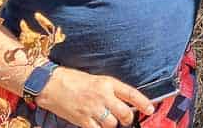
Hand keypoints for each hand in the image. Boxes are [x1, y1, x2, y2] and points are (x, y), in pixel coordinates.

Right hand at [36, 66, 154, 127]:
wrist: (52, 84)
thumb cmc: (73, 79)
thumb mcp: (97, 79)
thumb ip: (110, 90)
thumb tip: (124, 101)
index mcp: (108, 83)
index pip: (132, 94)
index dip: (144, 103)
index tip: (150, 109)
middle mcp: (103, 96)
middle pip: (125, 113)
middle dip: (127, 118)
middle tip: (125, 119)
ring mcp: (92, 109)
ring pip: (112, 124)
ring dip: (112, 125)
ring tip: (108, 121)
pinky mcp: (81, 120)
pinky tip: (96, 125)